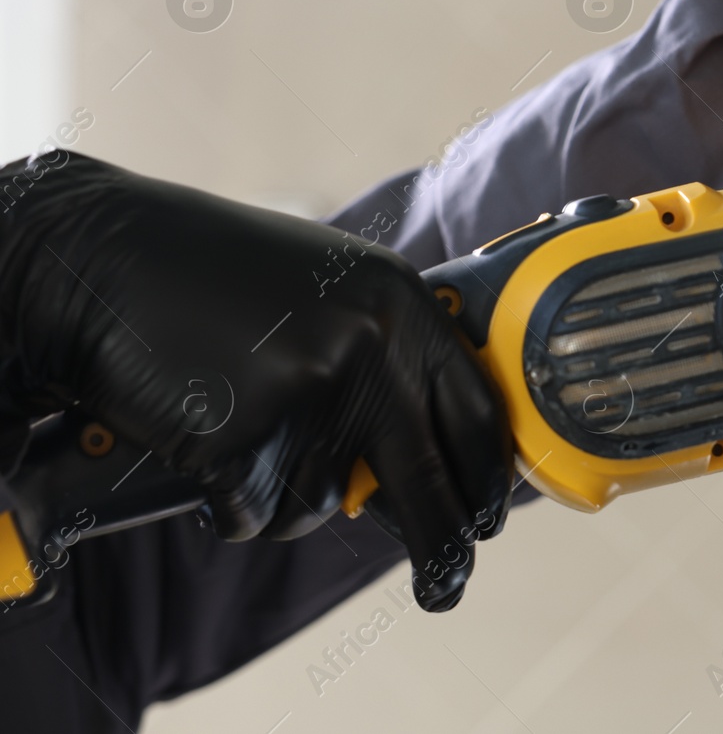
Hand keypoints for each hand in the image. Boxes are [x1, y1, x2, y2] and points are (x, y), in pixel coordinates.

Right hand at [0, 154, 509, 611]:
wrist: (108, 259)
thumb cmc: (220, 279)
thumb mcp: (333, 294)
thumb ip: (387, 359)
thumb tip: (435, 459)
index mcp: (404, 306)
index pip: (476, 413)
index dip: (484, 480)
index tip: (486, 522)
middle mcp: (374, 348)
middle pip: (429, 483)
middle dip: (443, 550)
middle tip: (447, 591)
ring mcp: (311, 392)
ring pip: (319, 504)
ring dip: (277, 490)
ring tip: (237, 418)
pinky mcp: (245, 436)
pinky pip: (251, 513)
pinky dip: (223, 497)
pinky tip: (200, 430)